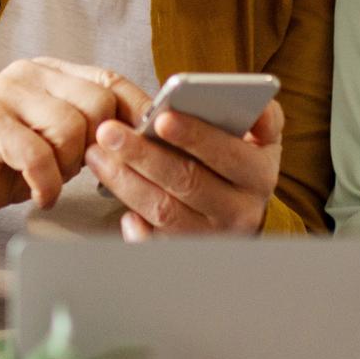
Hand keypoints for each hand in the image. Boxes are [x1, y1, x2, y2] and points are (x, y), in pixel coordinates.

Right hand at [0, 58, 146, 234]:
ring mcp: (6, 93)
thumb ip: (93, 128)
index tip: (148, 143)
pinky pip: (39, 156)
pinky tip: (40, 194)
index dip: (137, 111)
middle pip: (97, 105)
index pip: (110, 80)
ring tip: (49, 179)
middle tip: (73, 170)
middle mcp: (30, 73)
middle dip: (96, 148)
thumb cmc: (9, 165)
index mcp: (52, 72)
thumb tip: (147, 133)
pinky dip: (47, 184)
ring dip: (68, 167)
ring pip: (71, 129)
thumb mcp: (59, 141)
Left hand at [91, 99, 284, 238]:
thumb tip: (256, 106)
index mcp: (258, 175)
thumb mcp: (262, 139)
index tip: (161, 118)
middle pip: (188, 182)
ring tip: (98, 154)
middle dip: (144, 154)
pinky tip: (115, 195)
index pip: (227, 154)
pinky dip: (133, 223)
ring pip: (164, 210)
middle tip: (109, 131)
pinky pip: (153, 242)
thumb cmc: (242, 163)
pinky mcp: (186, 252)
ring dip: (126, 181)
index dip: (194, 136)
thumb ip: (262, 116)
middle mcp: (239, 210)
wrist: (244, 213)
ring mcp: (211, 236)